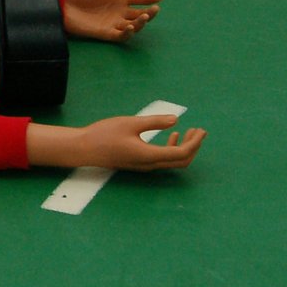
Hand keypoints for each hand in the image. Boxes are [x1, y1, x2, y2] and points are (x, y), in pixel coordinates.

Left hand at [63, 0, 161, 41]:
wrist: (65, 3)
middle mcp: (120, 11)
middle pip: (139, 14)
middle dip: (149, 12)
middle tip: (154, 8)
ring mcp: (114, 23)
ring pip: (133, 25)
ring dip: (141, 23)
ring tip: (144, 16)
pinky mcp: (106, 33)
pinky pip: (121, 36)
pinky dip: (128, 33)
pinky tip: (131, 27)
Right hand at [83, 114, 204, 170]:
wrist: (84, 149)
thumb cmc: (105, 134)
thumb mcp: (131, 123)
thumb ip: (154, 122)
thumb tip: (176, 121)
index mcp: (149, 155)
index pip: (181, 153)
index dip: (194, 143)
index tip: (201, 130)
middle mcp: (150, 164)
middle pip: (181, 161)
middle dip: (194, 147)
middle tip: (200, 131)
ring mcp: (145, 166)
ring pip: (173, 162)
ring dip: (184, 148)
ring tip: (190, 131)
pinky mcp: (140, 163)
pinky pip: (163, 160)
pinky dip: (173, 149)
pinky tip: (171, 135)